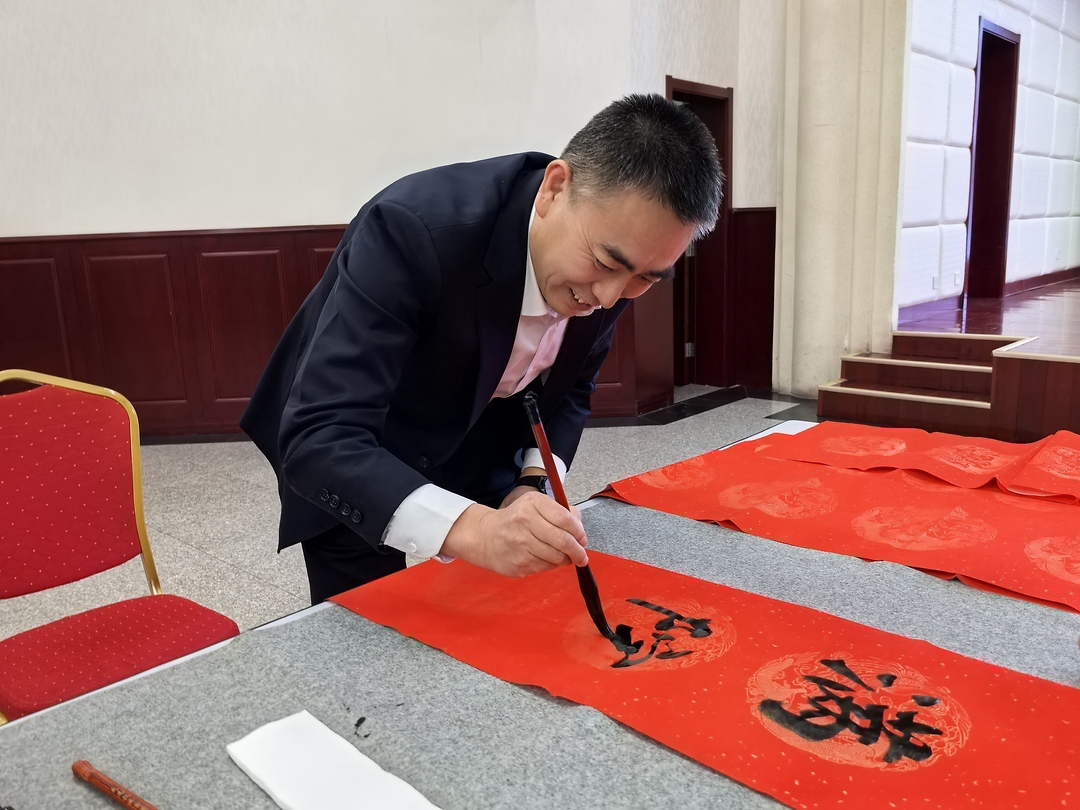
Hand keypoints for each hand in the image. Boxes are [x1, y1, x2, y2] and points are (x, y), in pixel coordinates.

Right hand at [441, 492, 587, 576]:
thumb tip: (581, 530)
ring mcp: (521, 544)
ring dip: (565, 559)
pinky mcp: (519, 563)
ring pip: (557, 557)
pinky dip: (551, 565)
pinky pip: (546, 567)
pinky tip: (545, 558)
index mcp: (533, 504)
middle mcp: (526, 522)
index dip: (579, 532)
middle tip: (581, 555)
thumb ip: (561, 512)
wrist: (486, 537)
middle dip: (578, 551)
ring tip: (564, 557)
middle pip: (564, 540)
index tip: (582, 538)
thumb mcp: (535, 505)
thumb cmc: (516, 520)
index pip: (566, 519)